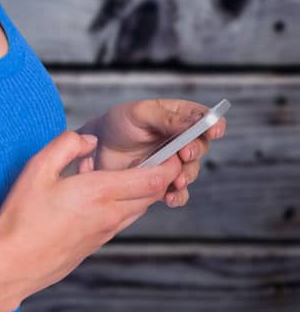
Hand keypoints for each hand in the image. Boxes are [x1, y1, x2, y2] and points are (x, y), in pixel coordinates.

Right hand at [0, 130, 179, 306]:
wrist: (15, 263)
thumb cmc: (22, 216)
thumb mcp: (37, 169)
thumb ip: (66, 146)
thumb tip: (90, 140)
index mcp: (100, 192)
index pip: (153, 180)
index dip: (170, 165)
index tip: (173, 152)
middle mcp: (110, 214)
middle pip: (152, 195)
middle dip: (160, 176)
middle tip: (155, 157)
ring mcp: (106, 232)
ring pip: (138, 208)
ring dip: (139, 190)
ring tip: (121, 173)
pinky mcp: (97, 244)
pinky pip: (120, 219)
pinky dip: (120, 203)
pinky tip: (95, 194)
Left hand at [77, 98, 227, 206]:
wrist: (96, 148)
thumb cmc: (119, 123)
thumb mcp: (140, 113)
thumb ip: (166, 117)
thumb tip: (194, 121)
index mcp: (179, 117)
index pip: (204, 118)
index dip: (214, 124)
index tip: (213, 130)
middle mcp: (181, 139)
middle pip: (201, 145)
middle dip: (196, 150)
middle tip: (185, 153)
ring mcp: (174, 161)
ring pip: (191, 170)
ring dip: (187, 175)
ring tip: (177, 179)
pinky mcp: (164, 180)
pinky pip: (179, 191)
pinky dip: (178, 196)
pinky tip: (170, 198)